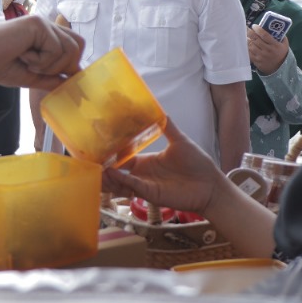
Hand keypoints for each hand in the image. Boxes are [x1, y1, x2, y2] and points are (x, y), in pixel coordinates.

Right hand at [0, 15, 82, 90]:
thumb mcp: (33, 77)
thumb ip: (54, 79)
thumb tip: (76, 86)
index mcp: (47, 36)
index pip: (76, 47)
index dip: (71, 65)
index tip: (61, 80)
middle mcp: (48, 27)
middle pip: (78, 47)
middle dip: (62, 66)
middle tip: (37, 69)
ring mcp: (44, 24)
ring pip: (69, 49)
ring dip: (49, 65)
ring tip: (28, 62)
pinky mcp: (38, 24)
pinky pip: (55, 49)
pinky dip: (40, 61)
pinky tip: (22, 55)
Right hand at [101, 119, 223, 214]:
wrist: (210, 184)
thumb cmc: (197, 163)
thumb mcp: (180, 140)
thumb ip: (167, 126)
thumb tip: (158, 108)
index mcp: (147, 161)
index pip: (123, 157)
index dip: (110, 153)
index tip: (98, 144)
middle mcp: (143, 173)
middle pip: (116, 172)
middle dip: (103, 168)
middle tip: (91, 160)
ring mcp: (146, 185)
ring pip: (120, 182)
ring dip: (108, 177)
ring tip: (98, 169)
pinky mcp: (151, 194)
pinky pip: (133, 186)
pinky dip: (122, 180)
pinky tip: (112, 172)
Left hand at [248, 25, 289, 74]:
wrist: (279, 68)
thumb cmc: (281, 53)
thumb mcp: (284, 44)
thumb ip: (280, 35)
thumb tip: (273, 26)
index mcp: (275, 45)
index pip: (264, 35)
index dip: (258, 29)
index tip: (254, 26)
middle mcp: (267, 51)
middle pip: (256, 39)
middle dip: (249, 32)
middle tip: (246, 28)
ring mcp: (261, 56)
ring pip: (251, 46)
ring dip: (247, 39)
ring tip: (246, 35)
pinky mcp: (256, 61)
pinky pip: (249, 52)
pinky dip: (247, 47)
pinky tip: (246, 43)